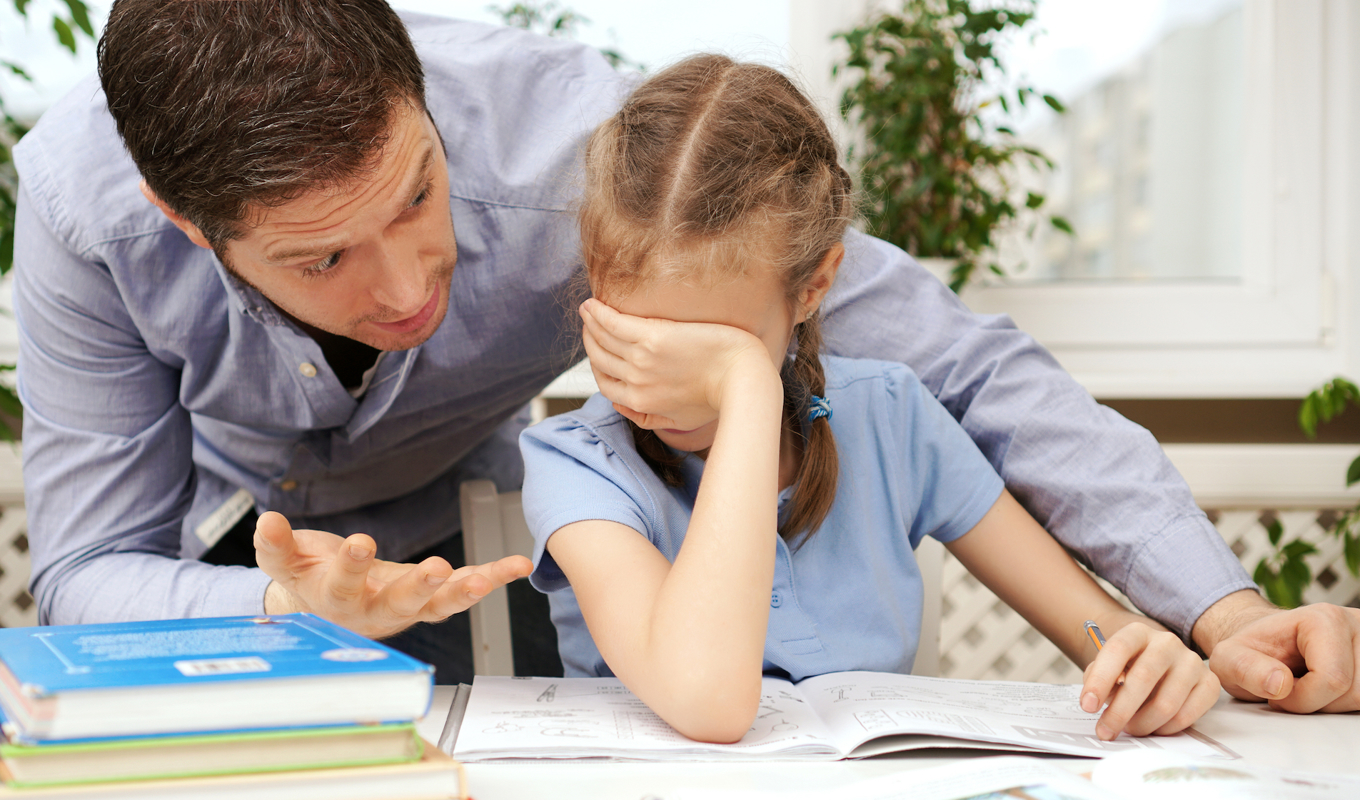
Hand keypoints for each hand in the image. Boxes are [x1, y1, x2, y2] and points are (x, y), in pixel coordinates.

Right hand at [253, 511, 531, 638]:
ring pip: (439, 605)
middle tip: (434, 566)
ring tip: (487, 577)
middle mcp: (375, 610)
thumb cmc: (308, 578)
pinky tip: (518, 565)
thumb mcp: (286, 563)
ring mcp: (408, 608)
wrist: (327, 609)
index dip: (349, 566)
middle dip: (416, 586)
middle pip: (398, 603)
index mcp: (335, 600)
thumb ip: (276, 545)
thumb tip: (267, 520)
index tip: (359, 542)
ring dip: (465, 591)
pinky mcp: (433, 598)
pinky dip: (493, 577)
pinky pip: (465, 589)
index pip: (341, 585)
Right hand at [579, 298, 776, 430]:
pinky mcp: (654, 337)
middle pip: (600, 360)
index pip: (606, 384)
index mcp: (641, 402)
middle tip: (590, 326)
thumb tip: (623, 407)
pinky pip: (615, 324)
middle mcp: (636, 381)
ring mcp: (642, 359)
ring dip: (590, 323)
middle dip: (591, 343)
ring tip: (587, 310)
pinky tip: (592, 304)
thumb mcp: (681, 419)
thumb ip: (649, 417)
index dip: (598, 367)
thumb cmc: (719, 396)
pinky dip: (599, 314)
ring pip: (603, 339)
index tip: (599, 352)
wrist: (742, 379)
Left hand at [1080, 622, 1220, 739]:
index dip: (1100, 680)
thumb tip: (1095, 699)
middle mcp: (1167, 643)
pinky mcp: (1209, 683)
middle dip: (1120, 711)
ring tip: (1131, 728)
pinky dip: (1166, 728)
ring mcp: (1191, 662)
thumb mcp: (1110, 666)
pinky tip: (1154, 727)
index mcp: (1137, 632)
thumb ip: (1097, 677)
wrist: (1162, 663)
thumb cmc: (1131, 667)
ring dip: (1143, 724)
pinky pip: (1187, 715)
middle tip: (1106, 730)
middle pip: (1143, 678)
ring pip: (1166, 703)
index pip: (1117, 650)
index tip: (1087, 705)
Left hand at [1206, 602, 1358, 712]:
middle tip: (1293, 688)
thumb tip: (1279, 684)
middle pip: (1353, 692)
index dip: (1302, 698)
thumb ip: (1244, 668)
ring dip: (1331, 706)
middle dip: (1317, 703)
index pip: (1332, 679)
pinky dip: (1344, 704)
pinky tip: (1325, 691)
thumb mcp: (1229, 658)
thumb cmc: (1254, 650)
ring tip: (1308, 687)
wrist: (1268, 645)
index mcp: (1324, 619)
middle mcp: (1357, 626)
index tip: (1277, 691)